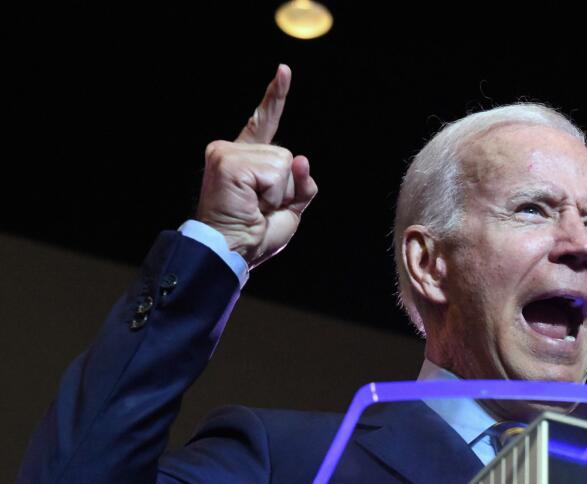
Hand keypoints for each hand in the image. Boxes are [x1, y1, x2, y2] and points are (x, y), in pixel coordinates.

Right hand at [195, 64, 317, 268]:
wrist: (231, 252)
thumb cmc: (255, 235)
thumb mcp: (289, 209)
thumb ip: (300, 184)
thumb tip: (302, 160)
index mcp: (246, 159)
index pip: (264, 123)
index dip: (275, 97)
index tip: (284, 71)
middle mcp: (232, 150)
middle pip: (287, 156)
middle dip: (286, 189)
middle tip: (262, 209)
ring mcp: (227, 153)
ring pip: (284, 163)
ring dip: (279, 193)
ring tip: (256, 207)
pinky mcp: (228, 161)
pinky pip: (275, 172)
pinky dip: (273, 194)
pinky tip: (252, 203)